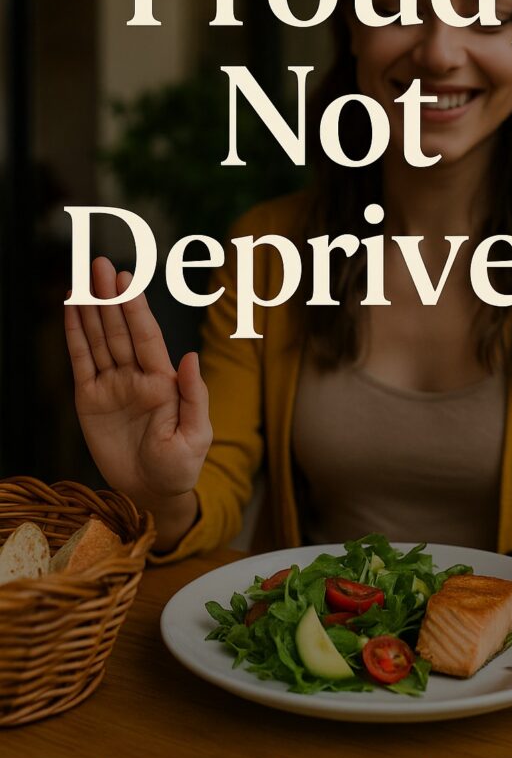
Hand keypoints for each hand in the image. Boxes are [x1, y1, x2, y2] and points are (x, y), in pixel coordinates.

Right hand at [64, 257, 211, 511]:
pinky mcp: (90, 399)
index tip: (126, 281)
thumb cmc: (181, 466)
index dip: (135, 308)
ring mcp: (112, 385)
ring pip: (98, 339)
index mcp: (163, 380)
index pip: (146, 336)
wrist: (152, 492)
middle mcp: (136, 375)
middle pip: (119, 329)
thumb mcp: (196, 435)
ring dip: (90, 309)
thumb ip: (194, 395)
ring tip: (81, 279)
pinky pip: (81, 361)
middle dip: (109, 298)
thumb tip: (190, 356)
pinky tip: (71, 308)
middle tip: (100, 264)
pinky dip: (74, 335)